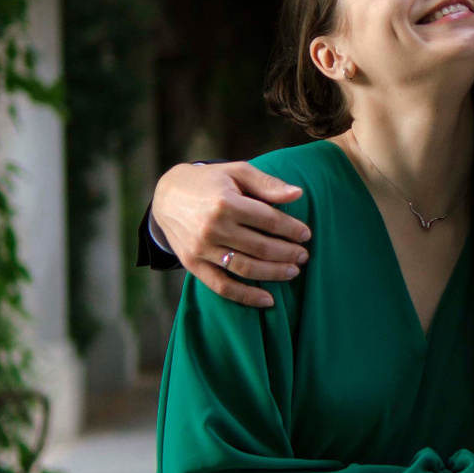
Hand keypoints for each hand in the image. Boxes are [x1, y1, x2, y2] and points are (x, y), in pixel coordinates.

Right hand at [154, 161, 311, 307]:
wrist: (167, 196)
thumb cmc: (209, 182)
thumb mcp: (237, 172)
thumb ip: (267, 183)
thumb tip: (298, 194)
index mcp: (226, 202)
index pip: (269, 220)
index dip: (291, 229)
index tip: (306, 235)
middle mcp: (213, 227)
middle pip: (261, 247)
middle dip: (288, 253)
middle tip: (304, 256)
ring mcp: (202, 249)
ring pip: (246, 268)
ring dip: (274, 273)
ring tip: (293, 271)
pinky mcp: (193, 265)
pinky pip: (222, 286)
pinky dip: (246, 296)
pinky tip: (268, 300)